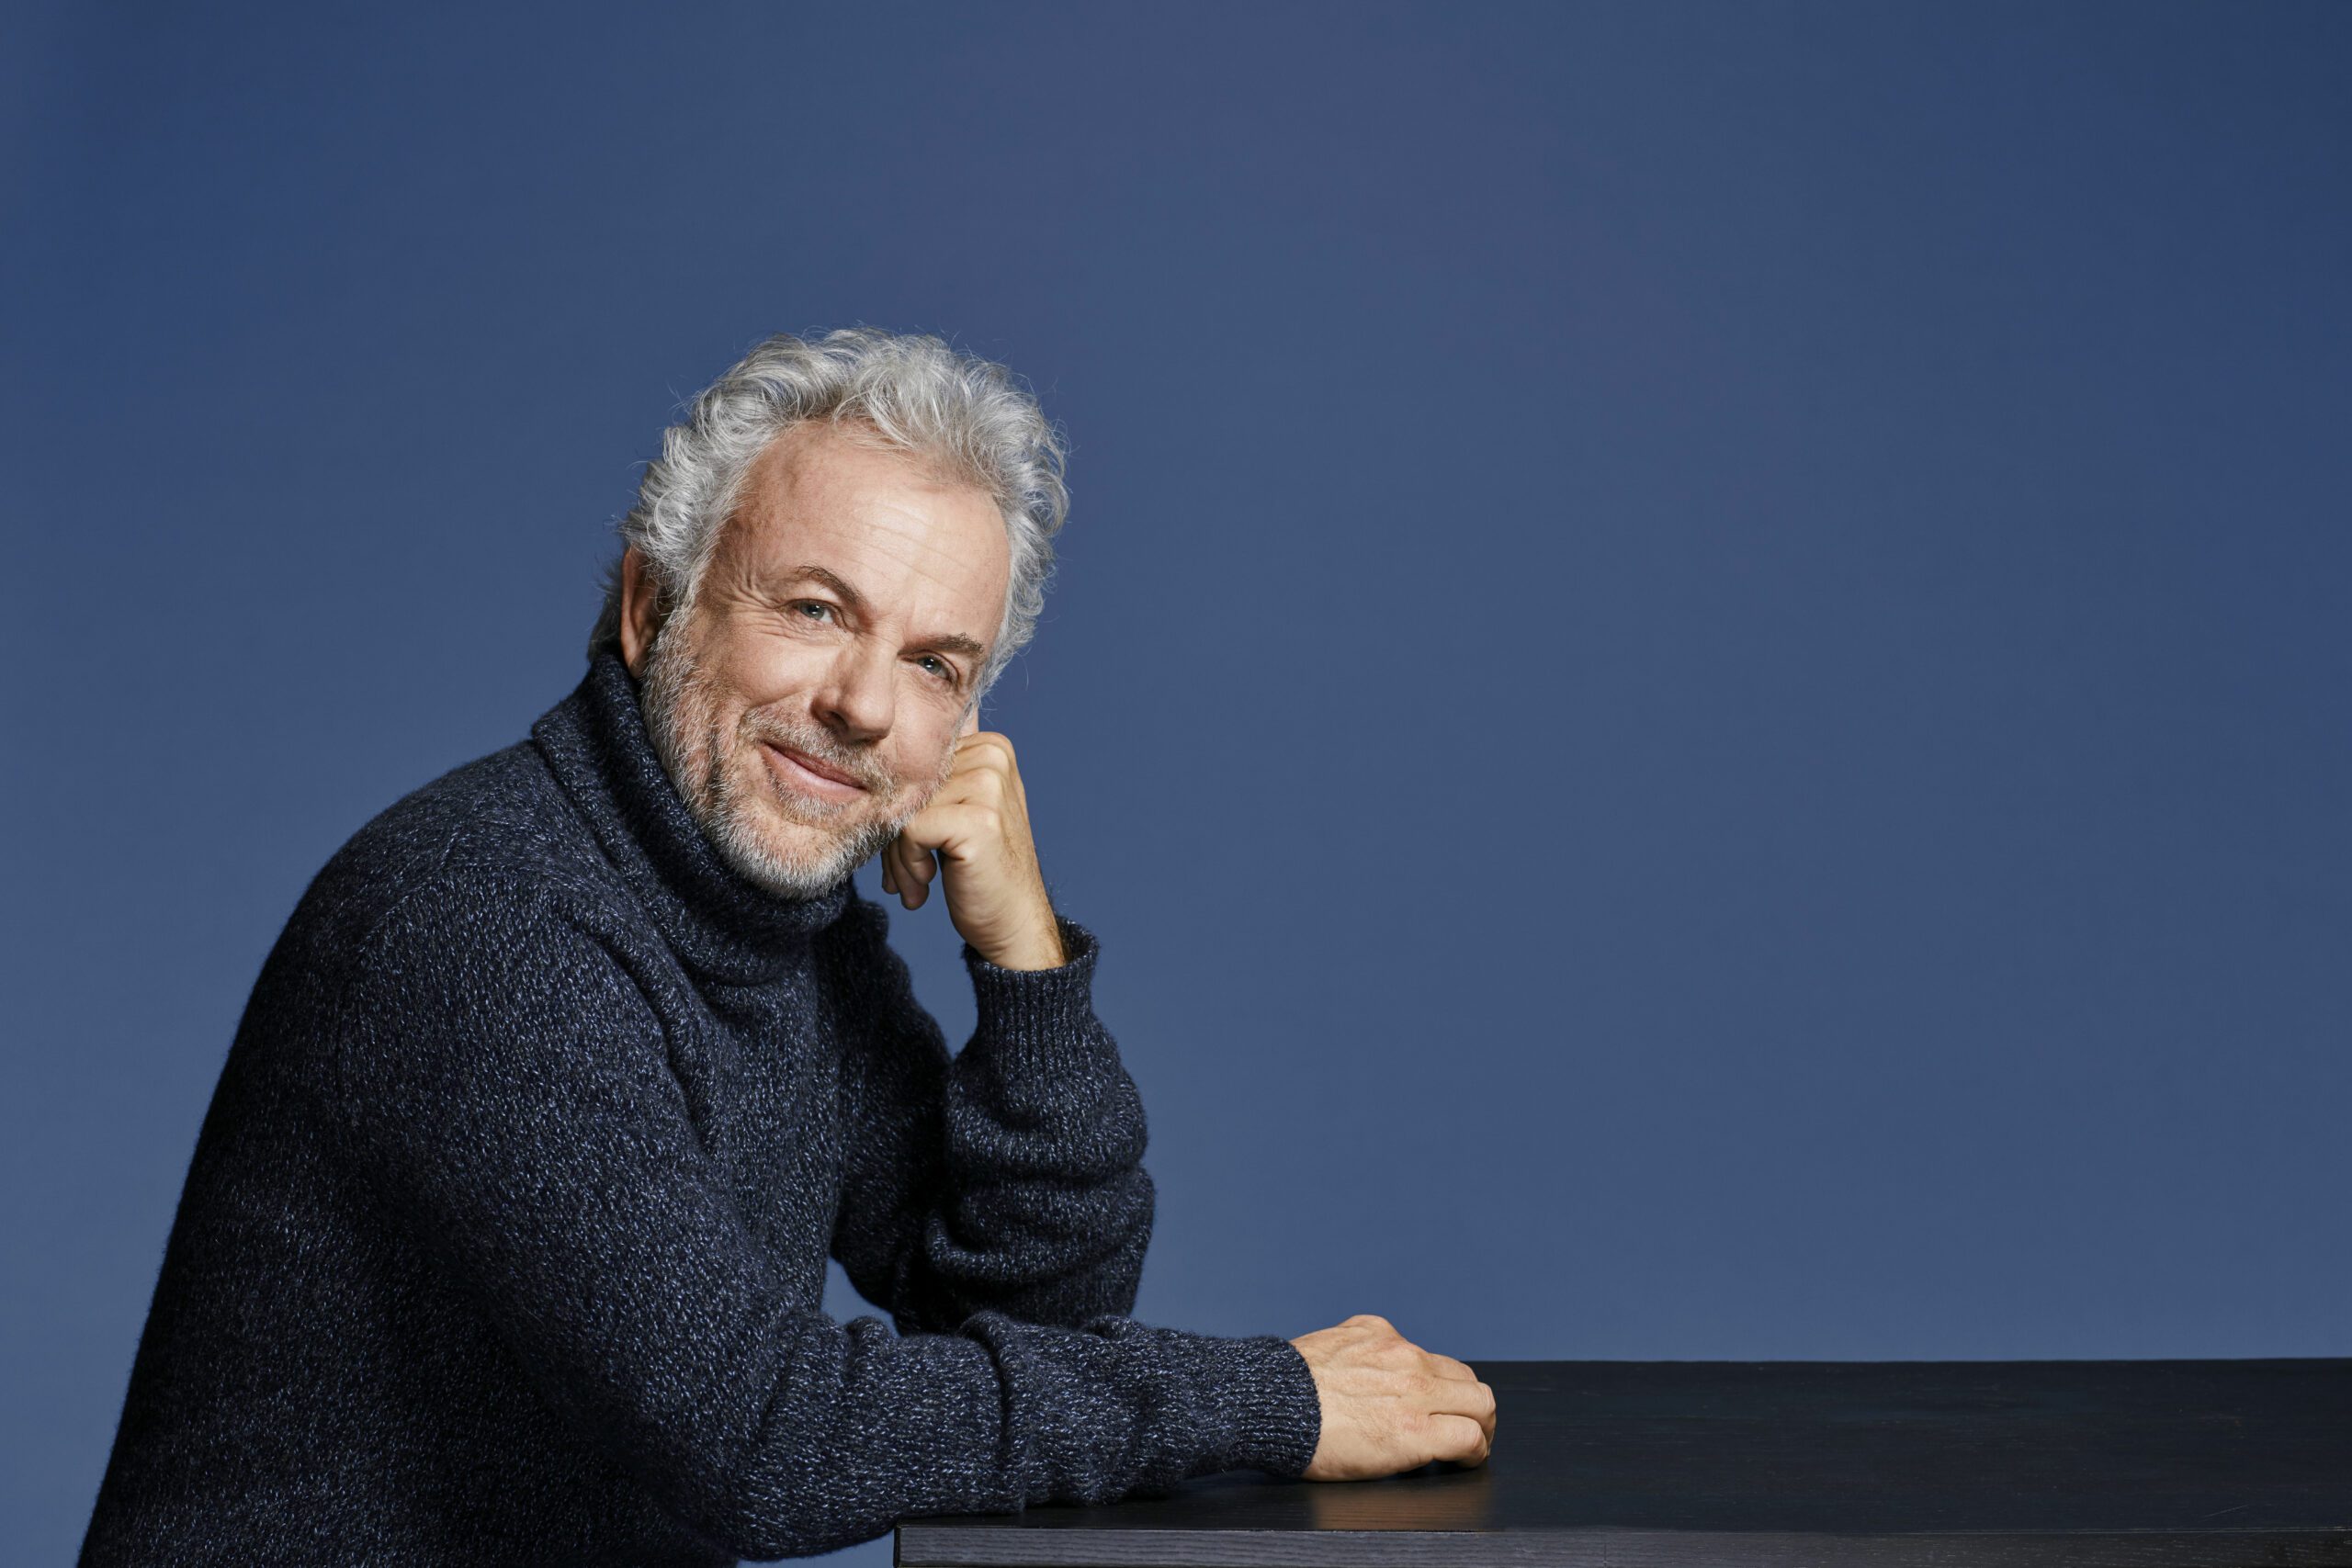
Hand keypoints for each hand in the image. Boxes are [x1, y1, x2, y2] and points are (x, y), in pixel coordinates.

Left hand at [879, 710, 1065, 970]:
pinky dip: (907, 864)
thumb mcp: (954, 814)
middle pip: (905, 785)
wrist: (1014, 924)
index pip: (913, 764)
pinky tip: (925, 887)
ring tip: (915, 884)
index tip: (905, 852)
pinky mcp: (979, 818)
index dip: (900, 809)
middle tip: (906, 876)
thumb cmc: (978, 873)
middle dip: (893, 836)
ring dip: (897, 856)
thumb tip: (860, 768)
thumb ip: (927, 786)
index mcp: (990, 747)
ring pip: (901, 808)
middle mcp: (992, 756)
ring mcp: (989, 786)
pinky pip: (908, 830)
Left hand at [1290, 1314, 1494, 1480]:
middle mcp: (1415, 1384)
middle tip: (1467, 1427)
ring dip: (1450, 1387)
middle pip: (1480, 1397)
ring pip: (1451, 1366)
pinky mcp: (1373, 1329)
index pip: (1474, 1435)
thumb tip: (1436, 1442)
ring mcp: (1397, 1351)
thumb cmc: (1312, 1445)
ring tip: (1432, 1401)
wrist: (1268, 1404)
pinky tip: (1384, 1374)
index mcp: (1416, 1429)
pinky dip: (1405, 1360)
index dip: (1475, 1450)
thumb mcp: (1374, 1466)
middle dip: (1479, 1418)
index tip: (1467, 1452)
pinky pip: (1406, 1342)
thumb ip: (1416, 1448)